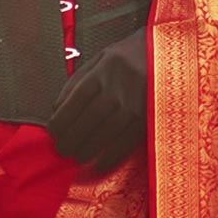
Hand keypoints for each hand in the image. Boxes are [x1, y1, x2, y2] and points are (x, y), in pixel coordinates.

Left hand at [48, 27, 147, 171]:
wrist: (166, 52)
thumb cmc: (127, 57)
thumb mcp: (100, 58)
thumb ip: (77, 81)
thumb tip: (55, 109)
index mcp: (101, 72)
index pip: (74, 101)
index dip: (61, 120)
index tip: (52, 133)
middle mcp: (116, 89)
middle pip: (88, 120)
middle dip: (71, 139)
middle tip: (62, 150)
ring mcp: (134, 104)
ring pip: (105, 133)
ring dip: (88, 149)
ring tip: (78, 157)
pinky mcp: (148, 117)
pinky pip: (127, 142)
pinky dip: (111, 156)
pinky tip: (100, 164)